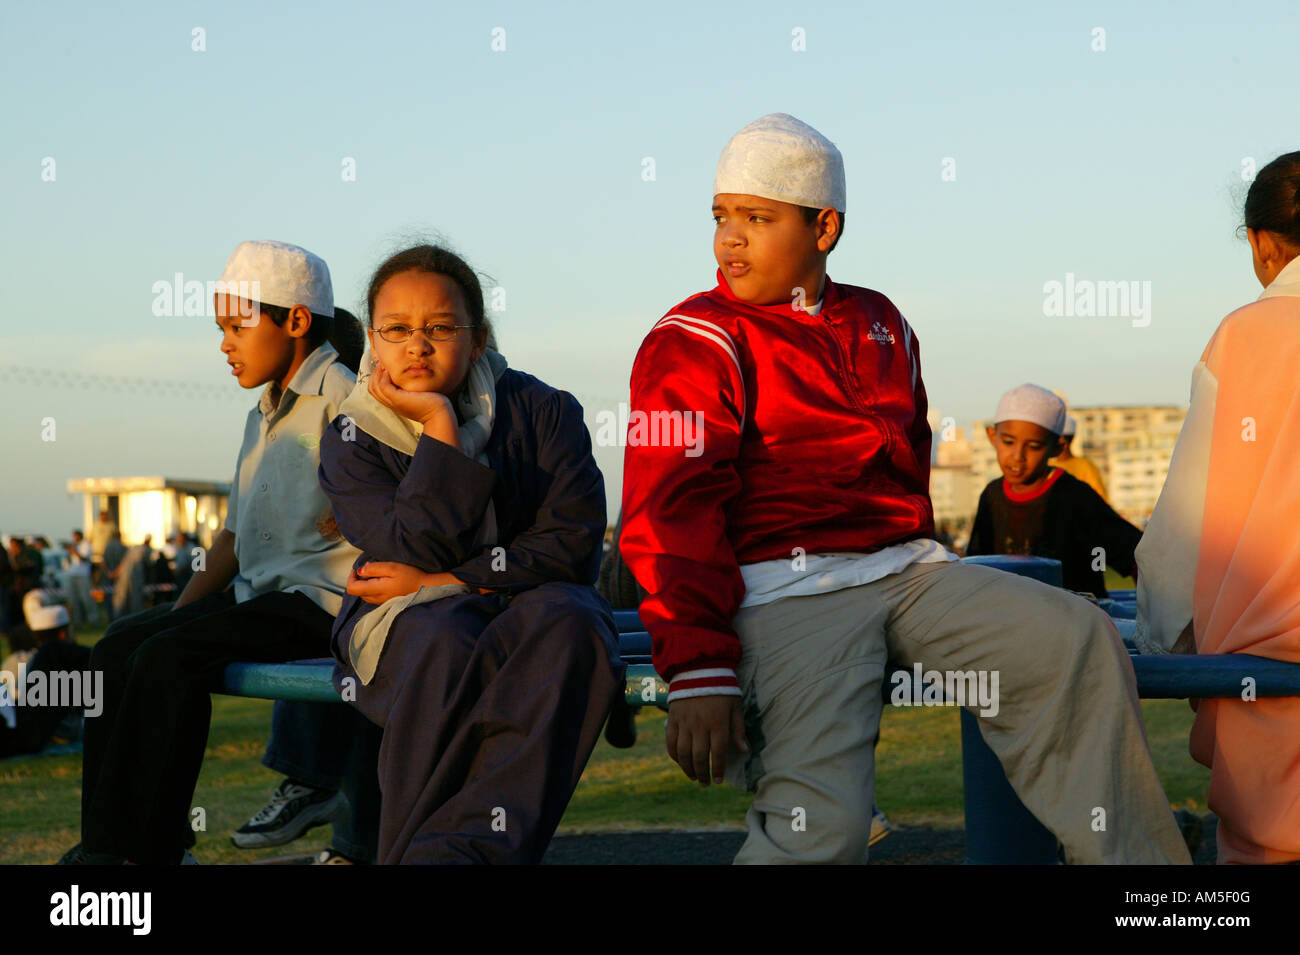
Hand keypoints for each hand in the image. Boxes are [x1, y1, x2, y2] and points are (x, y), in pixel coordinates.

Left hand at [347, 561, 462, 604]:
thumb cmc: (411, 576)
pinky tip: (383, 581)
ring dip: (366, 584)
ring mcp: (381, 602)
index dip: (351, 577)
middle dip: (358, 580)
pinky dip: (373, 588)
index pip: (352, 588)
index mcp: (376, 589)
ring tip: (377, 574)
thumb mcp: (392, 567)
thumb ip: (374, 568)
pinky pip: (373, 596)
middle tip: (369, 569)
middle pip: (357, 592)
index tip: (358, 569)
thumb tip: (360, 571)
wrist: (425, 588)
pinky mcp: (387, 602)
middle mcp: (376, 599)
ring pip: (365, 594)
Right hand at [368, 363, 457, 432]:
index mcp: (394, 402)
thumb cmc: (433, 403)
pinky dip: (384, 377)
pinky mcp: (398, 399)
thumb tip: (411, 374)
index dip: (376, 377)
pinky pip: (383, 387)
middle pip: (372, 388)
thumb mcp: (418, 393)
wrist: (439, 414)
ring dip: (377, 374)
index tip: (384, 367)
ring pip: (374, 388)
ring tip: (384, 365)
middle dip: (374, 374)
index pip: (376, 390)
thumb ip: (411, 387)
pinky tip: (390, 371)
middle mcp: (391, 403)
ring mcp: (393, 402)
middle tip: (381, 363)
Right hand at [665, 694, 747, 786]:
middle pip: (700, 757)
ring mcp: (684, 723)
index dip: (719, 770)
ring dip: (688, 768)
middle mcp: (700, 725)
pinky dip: (674, 755)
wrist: (698, 667)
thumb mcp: (735, 705)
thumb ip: (738, 729)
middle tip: (705, 783)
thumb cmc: (721, 687)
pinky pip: (670, 742)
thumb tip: (744, 751)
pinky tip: (680, 762)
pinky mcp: (672, 719)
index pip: (719, 753)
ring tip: (693, 777)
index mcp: (718, 723)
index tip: (719, 780)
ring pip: (683, 753)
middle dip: (703, 774)